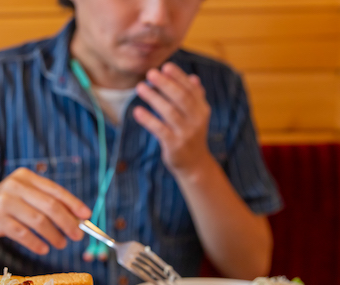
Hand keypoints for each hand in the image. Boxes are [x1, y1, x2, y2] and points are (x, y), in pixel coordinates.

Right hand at [0, 167, 90, 254]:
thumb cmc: (5, 208)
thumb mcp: (24, 199)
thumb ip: (46, 204)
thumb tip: (77, 220)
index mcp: (26, 177)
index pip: (55, 190)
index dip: (73, 204)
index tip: (86, 216)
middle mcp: (15, 185)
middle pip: (49, 206)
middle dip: (67, 223)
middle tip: (77, 236)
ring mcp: (4, 200)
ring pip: (38, 220)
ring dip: (53, 235)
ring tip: (61, 245)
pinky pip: (22, 233)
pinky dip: (36, 243)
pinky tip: (43, 249)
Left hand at [133, 62, 212, 176]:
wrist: (194, 164)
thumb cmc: (190, 136)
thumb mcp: (196, 117)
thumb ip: (194, 98)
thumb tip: (193, 77)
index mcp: (202, 109)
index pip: (190, 89)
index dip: (178, 77)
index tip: (165, 66)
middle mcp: (197, 120)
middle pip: (181, 97)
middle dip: (165, 84)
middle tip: (150, 73)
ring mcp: (186, 133)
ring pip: (169, 112)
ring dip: (153, 98)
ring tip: (140, 87)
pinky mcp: (174, 145)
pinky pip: (159, 129)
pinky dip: (148, 119)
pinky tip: (137, 111)